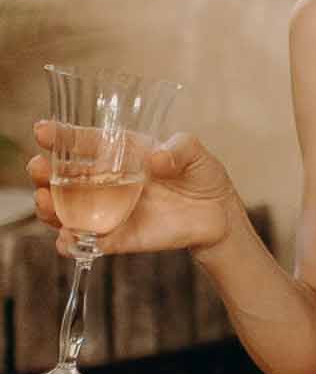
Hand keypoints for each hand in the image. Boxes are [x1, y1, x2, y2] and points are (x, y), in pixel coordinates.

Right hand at [29, 120, 236, 257]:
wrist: (218, 213)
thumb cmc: (201, 174)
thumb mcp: (194, 152)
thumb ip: (178, 149)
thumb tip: (157, 159)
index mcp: (120, 151)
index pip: (84, 142)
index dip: (62, 135)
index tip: (42, 130)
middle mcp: (107, 181)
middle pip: (64, 177)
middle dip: (44, 172)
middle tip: (38, 168)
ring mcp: (110, 211)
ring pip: (67, 211)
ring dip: (50, 208)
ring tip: (44, 202)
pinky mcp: (120, 238)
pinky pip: (90, 242)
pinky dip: (75, 243)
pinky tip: (68, 240)